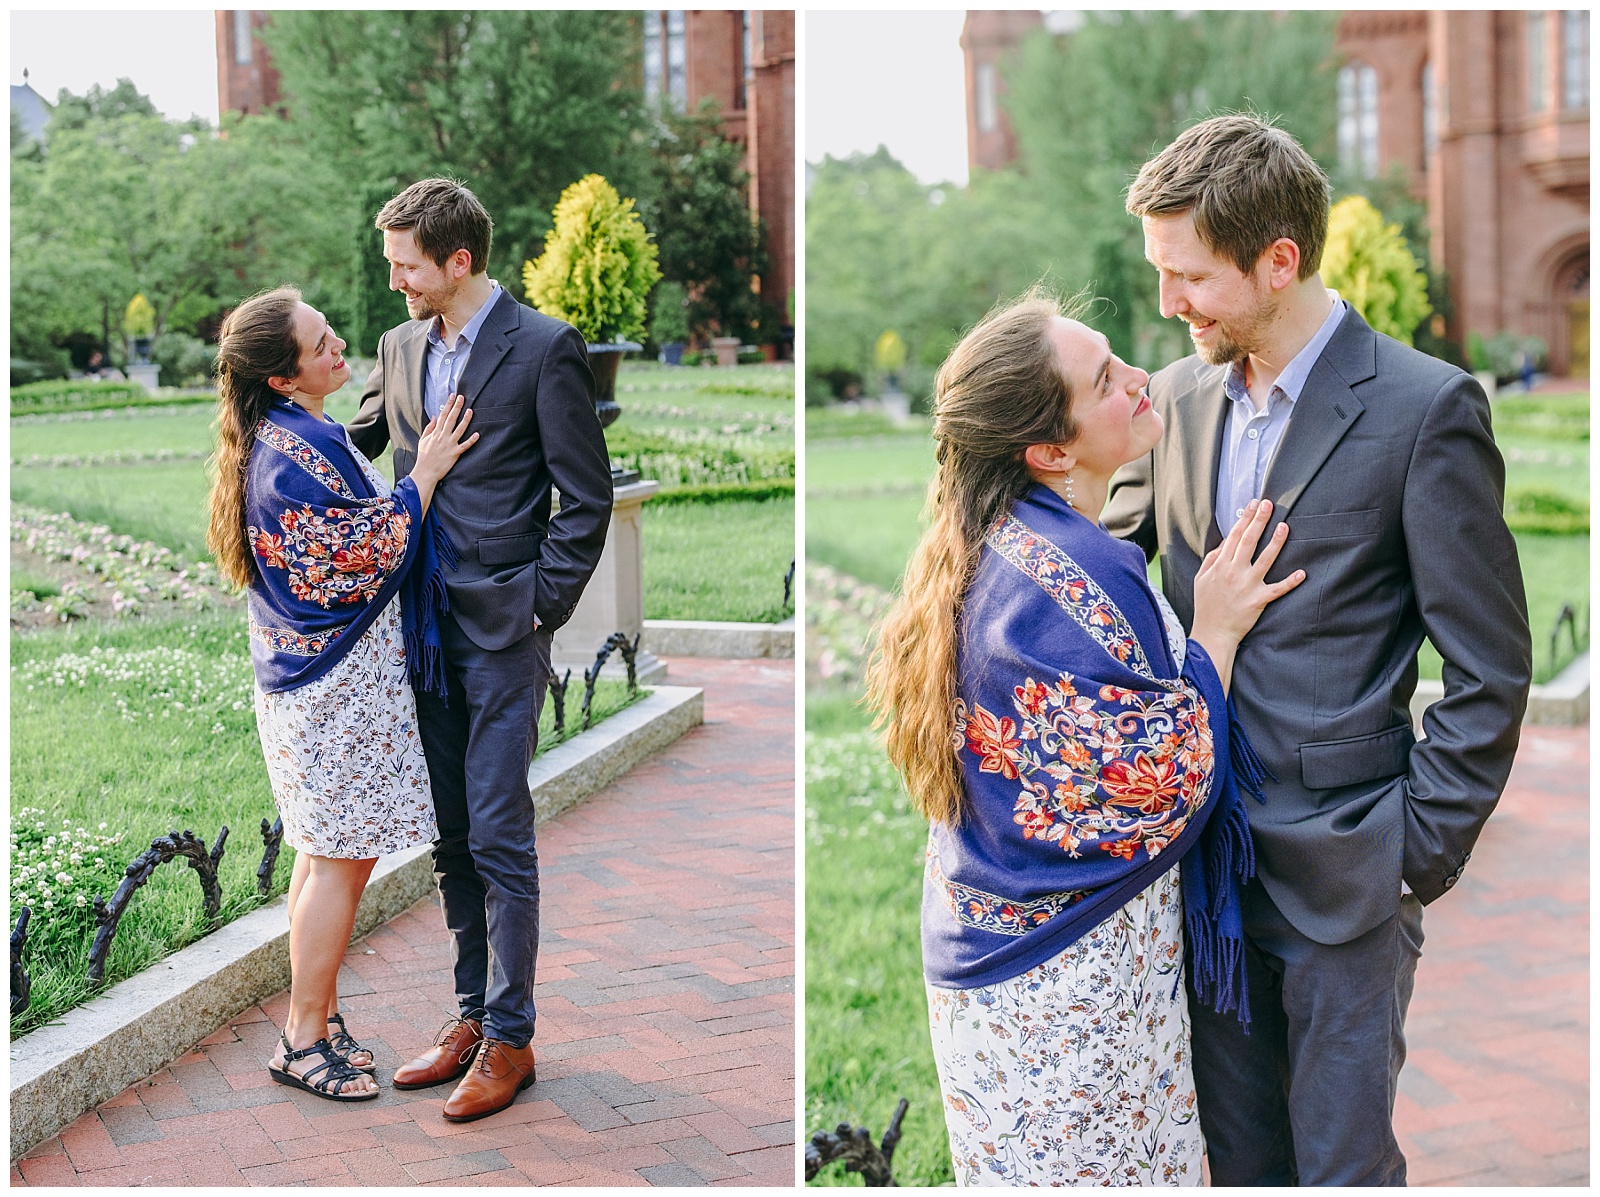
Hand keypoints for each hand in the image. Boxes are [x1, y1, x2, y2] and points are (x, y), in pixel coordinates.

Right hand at [410, 394, 477, 508]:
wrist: (425, 472)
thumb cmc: (424, 456)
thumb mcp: (423, 440)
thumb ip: (429, 428)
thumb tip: (434, 416)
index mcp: (436, 433)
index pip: (442, 415)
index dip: (448, 405)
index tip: (452, 396)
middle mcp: (443, 437)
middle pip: (451, 419)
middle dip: (456, 407)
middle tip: (462, 397)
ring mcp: (449, 445)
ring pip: (459, 430)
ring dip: (465, 420)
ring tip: (470, 410)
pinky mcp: (455, 453)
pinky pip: (465, 446)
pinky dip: (471, 440)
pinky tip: (478, 434)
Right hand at [1190, 499, 1304, 690]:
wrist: (1212, 633)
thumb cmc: (1206, 605)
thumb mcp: (1201, 579)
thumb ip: (1212, 559)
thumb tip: (1226, 543)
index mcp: (1221, 565)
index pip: (1234, 536)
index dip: (1244, 518)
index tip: (1253, 504)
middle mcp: (1234, 572)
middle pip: (1249, 541)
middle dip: (1259, 521)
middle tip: (1269, 505)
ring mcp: (1248, 586)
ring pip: (1265, 559)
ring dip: (1276, 542)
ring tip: (1284, 526)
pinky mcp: (1258, 600)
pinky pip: (1277, 589)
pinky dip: (1290, 582)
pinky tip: (1302, 573)